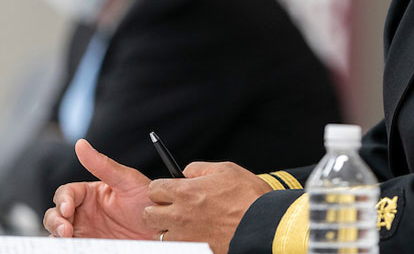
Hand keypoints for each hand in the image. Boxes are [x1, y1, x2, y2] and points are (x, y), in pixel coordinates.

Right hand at [42, 139, 157, 239]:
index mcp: (90, 194)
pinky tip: (73, 247)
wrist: (163, 230)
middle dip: (55, 221)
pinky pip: (72, 247)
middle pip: (55, 214)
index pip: (66, 194)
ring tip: (68, 241)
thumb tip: (81, 143)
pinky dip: (67, 247)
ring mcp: (86, 231)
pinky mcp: (90, 246)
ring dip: (57, 236)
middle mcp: (84, 213)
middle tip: (66, 231)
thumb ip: (103, 165)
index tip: (67, 210)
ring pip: (58, 233)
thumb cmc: (148, 202)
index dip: (62, 200)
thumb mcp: (127, 181)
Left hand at [142, 161, 272, 253]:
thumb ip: (199, 168)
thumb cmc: (248, 196)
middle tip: (173, 208)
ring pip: (159, 235)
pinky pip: (175, 247)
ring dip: (168, 229)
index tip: (170, 190)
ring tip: (185, 225)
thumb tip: (186, 172)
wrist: (264, 224)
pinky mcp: (193, 250)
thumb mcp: (226, 169)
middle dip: (158, 210)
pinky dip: (181, 242)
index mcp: (184, 192)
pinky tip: (195, 236)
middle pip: (149, 214)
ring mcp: (185, 237)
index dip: (161, 188)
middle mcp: (179, 215)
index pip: (153, 189)